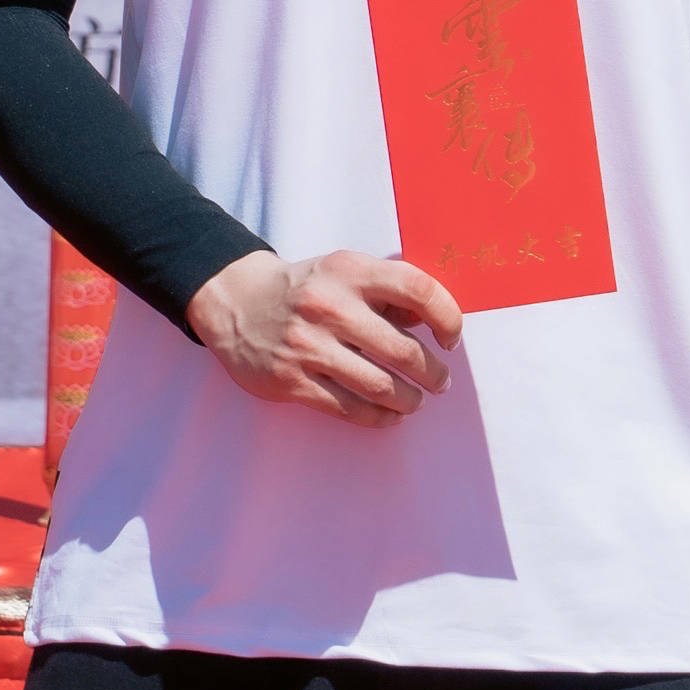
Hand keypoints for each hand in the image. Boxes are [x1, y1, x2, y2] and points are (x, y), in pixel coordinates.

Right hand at [185, 249, 463, 422]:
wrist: (238, 303)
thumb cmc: (309, 288)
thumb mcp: (347, 272)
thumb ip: (390, 293)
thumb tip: (436, 323)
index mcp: (350, 271)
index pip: (417, 290)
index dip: (447, 317)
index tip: (450, 338)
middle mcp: (330, 307)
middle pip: (402, 351)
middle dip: (432, 373)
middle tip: (440, 381)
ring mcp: (308, 346)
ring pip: (379, 387)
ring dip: (409, 400)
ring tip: (415, 400)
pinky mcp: (291, 381)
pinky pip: (349, 408)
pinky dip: (379, 417)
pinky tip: (389, 415)